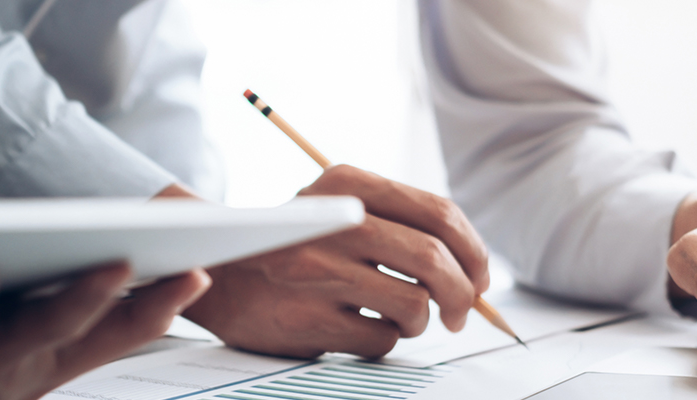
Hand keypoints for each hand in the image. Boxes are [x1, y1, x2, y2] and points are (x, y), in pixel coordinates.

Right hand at [170, 165, 489, 357]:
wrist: (217, 273)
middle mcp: (334, 222)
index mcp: (348, 183)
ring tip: (400, 318)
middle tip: (462, 313)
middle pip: (435, 261)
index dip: (474, 251)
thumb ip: (400, 223)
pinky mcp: (309, 319)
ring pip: (415, 306)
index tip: (480, 276)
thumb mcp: (337, 206)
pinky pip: (381, 339)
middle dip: (464, 295)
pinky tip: (359, 326)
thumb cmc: (296, 245)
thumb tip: (475, 268)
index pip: (440, 214)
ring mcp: (319, 272)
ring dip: (420, 322)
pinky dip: (384, 339)